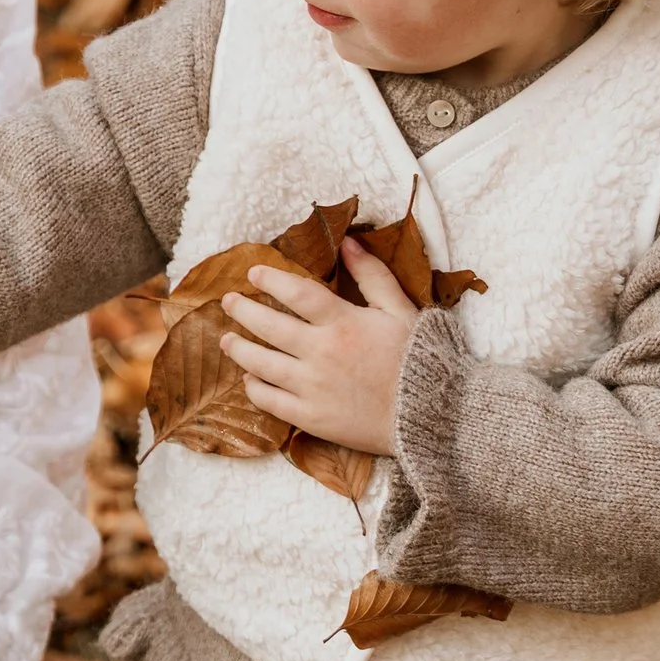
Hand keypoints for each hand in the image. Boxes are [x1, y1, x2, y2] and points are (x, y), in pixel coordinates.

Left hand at [222, 241, 418, 455]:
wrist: (433, 415)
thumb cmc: (419, 359)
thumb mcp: (401, 310)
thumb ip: (372, 275)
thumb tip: (348, 242)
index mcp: (344, 322)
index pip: (296, 293)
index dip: (271, 279)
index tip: (254, 273)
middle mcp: (322, 353)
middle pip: (268, 326)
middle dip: (243, 311)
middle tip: (228, 302)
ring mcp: (314, 387)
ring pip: (261, 364)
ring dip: (239, 349)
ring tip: (226, 340)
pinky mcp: (312, 418)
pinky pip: (271, 401)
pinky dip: (255, 388)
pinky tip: (250, 379)